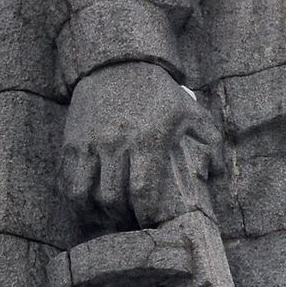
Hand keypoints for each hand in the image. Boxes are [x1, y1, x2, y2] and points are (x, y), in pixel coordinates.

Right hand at [61, 61, 220, 225]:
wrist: (118, 63)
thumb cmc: (158, 93)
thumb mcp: (190, 111)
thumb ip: (209, 141)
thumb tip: (220, 171)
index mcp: (147, 141)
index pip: (141, 191)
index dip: (145, 215)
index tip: (149, 222)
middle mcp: (115, 144)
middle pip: (111, 199)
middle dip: (121, 218)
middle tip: (129, 223)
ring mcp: (89, 143)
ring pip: (82, 195)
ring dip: (94, 214)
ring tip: (104, 219)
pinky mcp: (71, 141)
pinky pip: (65, 180)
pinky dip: (73, 198)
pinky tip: (85, 204)